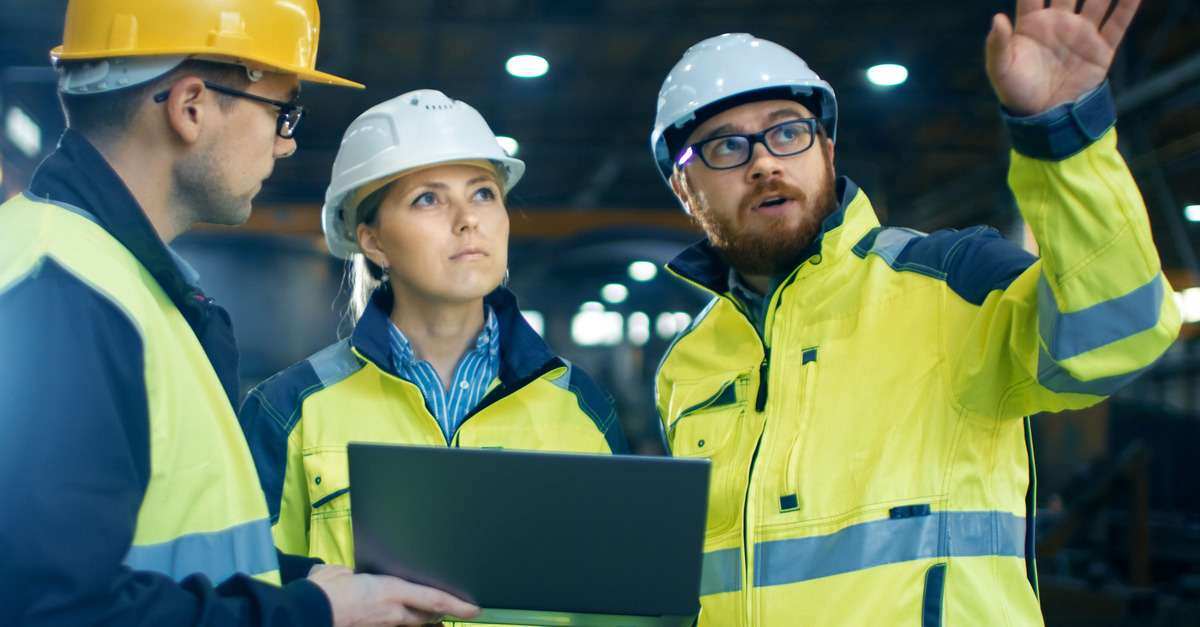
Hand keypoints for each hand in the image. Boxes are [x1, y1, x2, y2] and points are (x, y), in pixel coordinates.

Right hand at [309, 564, 480, 626]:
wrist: (306, 612)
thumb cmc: (325, 588)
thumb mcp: (343, 571)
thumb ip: (354, 572)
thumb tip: (348, 574)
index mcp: (392, 590)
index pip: (434, 599)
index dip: (457, 605)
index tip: (475, 609)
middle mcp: (393, 612)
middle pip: (426, 616)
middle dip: (440, 614)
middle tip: (451, 610)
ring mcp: (382, 626)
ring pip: (410, 625)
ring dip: (419, 621)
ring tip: (426, 617)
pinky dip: (397, 623)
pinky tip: (392, 618)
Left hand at [986, 0, 1140, 114]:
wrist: (1044, 118)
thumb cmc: (1016, 92)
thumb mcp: (1000, 69)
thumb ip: (997, 44)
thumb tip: (996, 18)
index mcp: (1032, 24)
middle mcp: (1059, 23)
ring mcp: (1082, 34)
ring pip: (1097, 0)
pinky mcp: (1101, 49)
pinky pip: (1118, 22)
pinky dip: (1128, 5)